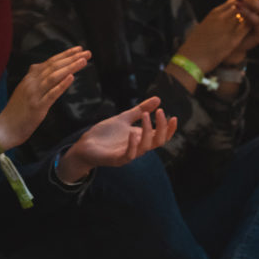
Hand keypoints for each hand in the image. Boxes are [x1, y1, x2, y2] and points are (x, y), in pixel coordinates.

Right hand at [0, 46, 90, 151]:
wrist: (4, 127)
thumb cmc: (16, 111)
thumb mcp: (23, 90)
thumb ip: (32, 78)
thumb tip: (38, 66)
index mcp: (30, 78)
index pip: (50, 62)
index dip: (65, 55)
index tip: (79, 49)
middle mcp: (31, 82)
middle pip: (54, 66)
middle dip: (71, 58)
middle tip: (87, 52)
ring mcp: (34, 94)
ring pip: (54, 77)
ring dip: (69, 67)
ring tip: (83, 61)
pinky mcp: (37, 107)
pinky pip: (51, 94)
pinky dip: (61, 85)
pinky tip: (71, 78)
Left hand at [56, 96, 177, 182]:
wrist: (85, 145)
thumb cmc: (105, 134)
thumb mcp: (124, 118)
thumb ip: (140, 109)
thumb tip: (158, 99)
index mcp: (141, 138)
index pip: (161, 136)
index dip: (169, 129)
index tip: (173, 116)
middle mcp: (137, 147)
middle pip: (158, 142)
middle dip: (162, 127)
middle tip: (160, 112)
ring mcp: (127, 154)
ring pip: (145, 147)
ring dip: (147, 131)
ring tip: (145, 116)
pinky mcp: (116, 160)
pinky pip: (128, 155)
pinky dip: (132, 145)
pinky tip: (133, 134)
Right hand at [171, 0, 249, 85]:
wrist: (190, 58)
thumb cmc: (196, 45)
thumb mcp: (205, 26)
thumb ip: (215, 20)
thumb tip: (221, 19)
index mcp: (214, 13)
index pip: (234, 1)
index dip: (245, 1)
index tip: (254, 2)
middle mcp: (221, 17)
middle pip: (242, 4)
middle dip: (253, 3)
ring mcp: (226, 27)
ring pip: (246, 14)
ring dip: (256, 12)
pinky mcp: (232, 39)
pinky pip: (247, 28)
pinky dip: (255, 24)